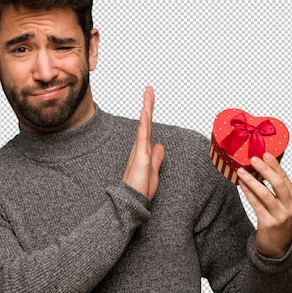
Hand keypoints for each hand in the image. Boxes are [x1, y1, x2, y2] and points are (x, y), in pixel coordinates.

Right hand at [123, 86, 164, 200]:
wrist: (131, 203)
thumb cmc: (140, 191)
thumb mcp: (153, 172)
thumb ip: (156, 158)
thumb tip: (160, 146)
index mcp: (143, 150)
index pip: (147, 127)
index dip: (149, 113)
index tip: (150, 99)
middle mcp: (139, 147)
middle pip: (145, 122)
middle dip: (147, 104)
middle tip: (149, 88)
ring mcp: (139, 151)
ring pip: (144, 125)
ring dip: (146, 108)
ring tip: (148, 93)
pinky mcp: (140, 157)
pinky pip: (142, 136)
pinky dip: (144, 123)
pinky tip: (144, 112)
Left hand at [237, 153, 291, 257]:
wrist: (278, 246)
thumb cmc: (279, 219)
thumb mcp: (284, 203)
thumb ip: (277, 187)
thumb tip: (263, 165)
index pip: (285, 178)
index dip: (275, 165)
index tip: (265, 153)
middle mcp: (290, 207)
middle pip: (278, 184)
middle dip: (265, 170)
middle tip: (253, 159)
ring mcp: (280, 216)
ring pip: (265, 194)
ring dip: (252, 181)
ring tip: (241, 171)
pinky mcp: (267, 223)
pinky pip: (255, 204)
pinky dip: (247, 192)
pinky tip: (241, 184)